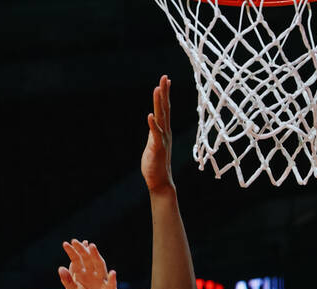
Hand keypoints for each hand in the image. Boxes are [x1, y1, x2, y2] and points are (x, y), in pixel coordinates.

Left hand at [58, 240, 122, 288]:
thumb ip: (68, 282)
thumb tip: (60, 268)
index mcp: (84, 277)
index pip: (77, 262)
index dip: (72, 253)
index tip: (65, 244)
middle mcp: (94, 277)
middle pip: (88, 260)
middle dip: (82, 251)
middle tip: (75, 241)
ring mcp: (102, 283)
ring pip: (100, 267)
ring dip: (96, 257)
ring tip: (92, 247)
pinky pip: (111, 285)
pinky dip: (111, 280)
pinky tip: (112, 273)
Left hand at [141, 75, 172, 192]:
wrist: (160, 182)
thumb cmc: (156, 165)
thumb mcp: (154, 144)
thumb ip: (154, 133)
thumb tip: (153, 123)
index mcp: (164, 131)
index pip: (165, 109)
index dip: (165, 94)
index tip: (166, 80)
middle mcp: (165, 133)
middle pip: (165, 109)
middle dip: (164, 93)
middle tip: (164, 77)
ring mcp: (162, 140)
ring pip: (161, 118)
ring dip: (159, 103)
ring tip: (157, 89)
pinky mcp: (157, 149)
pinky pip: (155, 135)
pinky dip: (152, 125)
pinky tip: (150, 115)